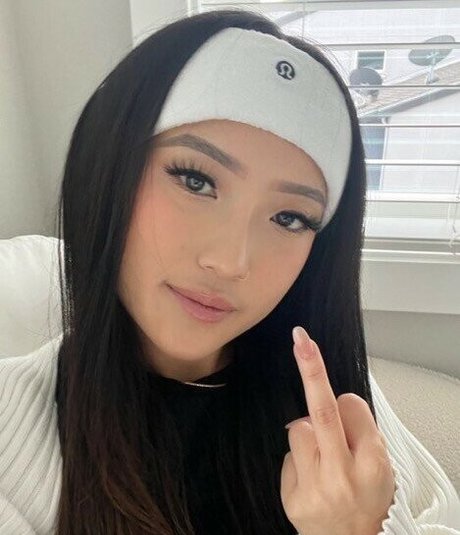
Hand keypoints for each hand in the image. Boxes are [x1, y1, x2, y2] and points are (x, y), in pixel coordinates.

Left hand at [280, 326, 394, 534]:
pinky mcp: (292, 497)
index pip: (352, 406)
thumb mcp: (382, 467)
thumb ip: (361, 433)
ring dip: (308, 433)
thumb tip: (332, 398)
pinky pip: (289, 455)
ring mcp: (315, 488)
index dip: (347, 404)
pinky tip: (311, 478)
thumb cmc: (368, 501)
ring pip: (298, 428)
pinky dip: (299, 459)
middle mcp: (343, 475)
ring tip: (323, 460)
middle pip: (322, 410)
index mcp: (373, 464)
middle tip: (301, 339)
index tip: (342, 400)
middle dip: (311, 370)